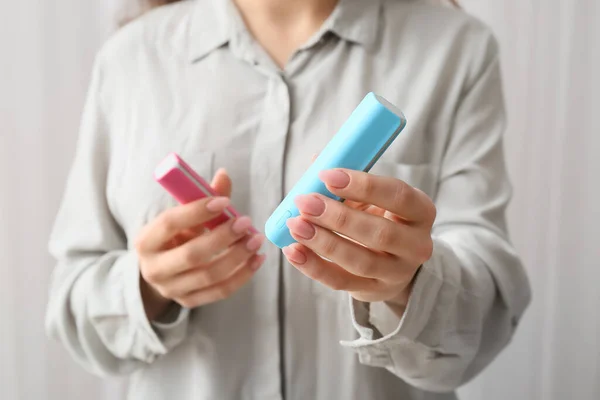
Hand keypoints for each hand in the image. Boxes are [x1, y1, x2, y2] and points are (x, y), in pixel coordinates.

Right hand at [135, 169, 264, 319]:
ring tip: (256, 239)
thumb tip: (224, 175)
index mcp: (146, 240)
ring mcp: (171, 289)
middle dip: (223, 237)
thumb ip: (202, 197)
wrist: (162, 271)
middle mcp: (154, 268)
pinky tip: (258, 259)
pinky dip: (243, 275)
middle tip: (246, 222)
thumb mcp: (183, 217)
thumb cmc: (175, 236)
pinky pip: (220, 291)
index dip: (197, 211)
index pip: (169, 223)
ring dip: (238, 256)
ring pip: (209, 276)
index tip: (225, 201)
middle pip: (191, 255)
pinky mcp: (189, 301)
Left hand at [282, 168, 435, 314]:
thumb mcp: (372, 197)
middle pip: (380, 233)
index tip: (327, 176)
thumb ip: (347, 180)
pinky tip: (293, 251)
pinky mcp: (373, 291)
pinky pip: (341, 281)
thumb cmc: (379, 217)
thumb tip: (316, 161)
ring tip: (295, 225)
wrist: (393, 263)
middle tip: (305, 202)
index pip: (398, 196)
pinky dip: (313, 266)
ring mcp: (396, 273)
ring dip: (323, 242)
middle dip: (338, 217)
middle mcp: (416, 245)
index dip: (364, 185)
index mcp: (420, 211)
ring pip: (360, 261)